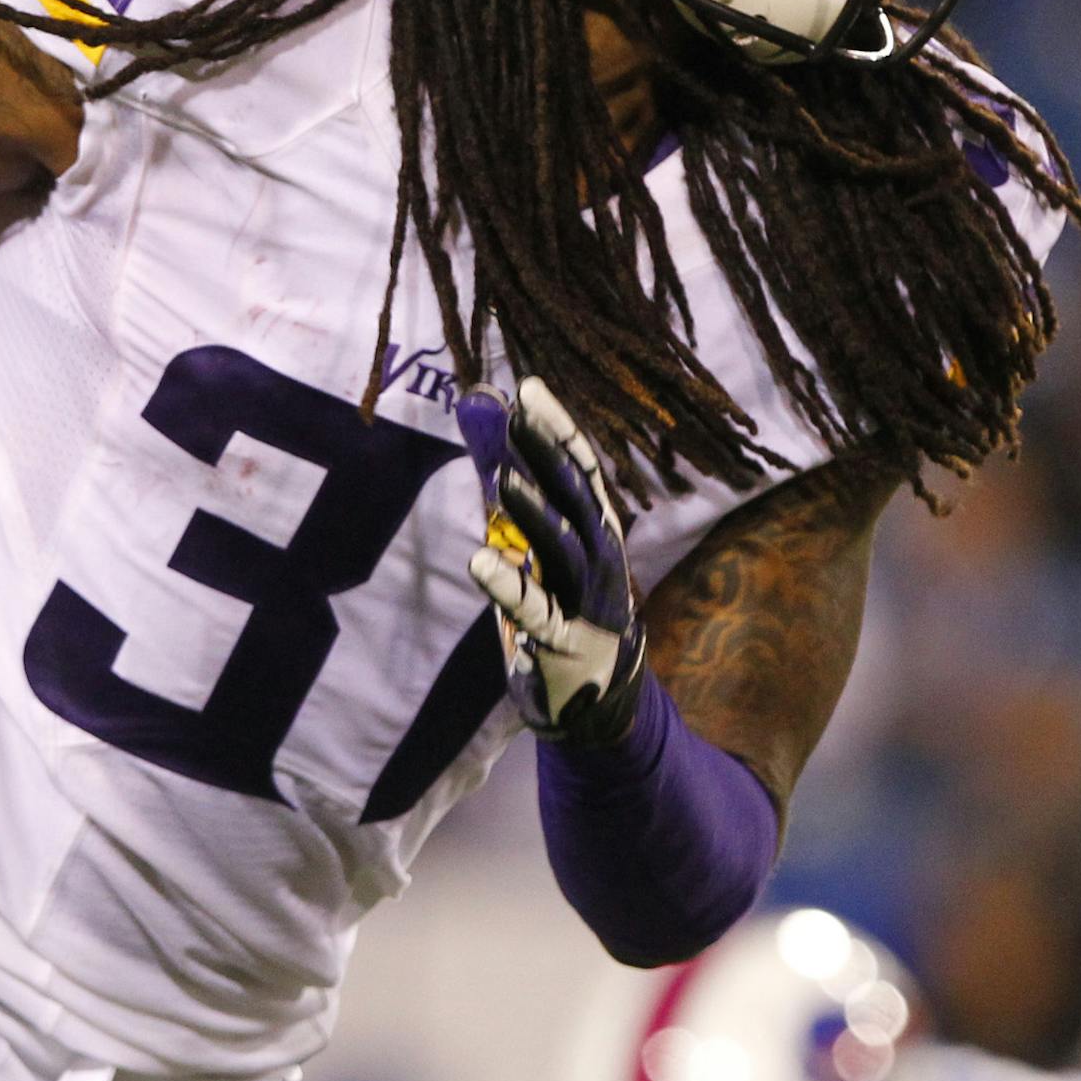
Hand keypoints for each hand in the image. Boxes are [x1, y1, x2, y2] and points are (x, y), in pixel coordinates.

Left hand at [459, 377, 646, 744]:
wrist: (600, 692)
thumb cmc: (564, 599)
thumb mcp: (540, 537)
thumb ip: (507, 472)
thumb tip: (479, 404)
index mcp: (597, 525)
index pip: (583, 466)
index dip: (559, 428)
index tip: (530, 389)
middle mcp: (601, 554)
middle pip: (577, 497)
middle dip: (547, 456)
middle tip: (517, 416)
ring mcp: (587, 599)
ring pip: (564, 548)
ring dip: (536, 514)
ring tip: (504, 481)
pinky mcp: (563, 639)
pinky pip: (536, 610)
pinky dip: (511, 586)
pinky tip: (481, 562)